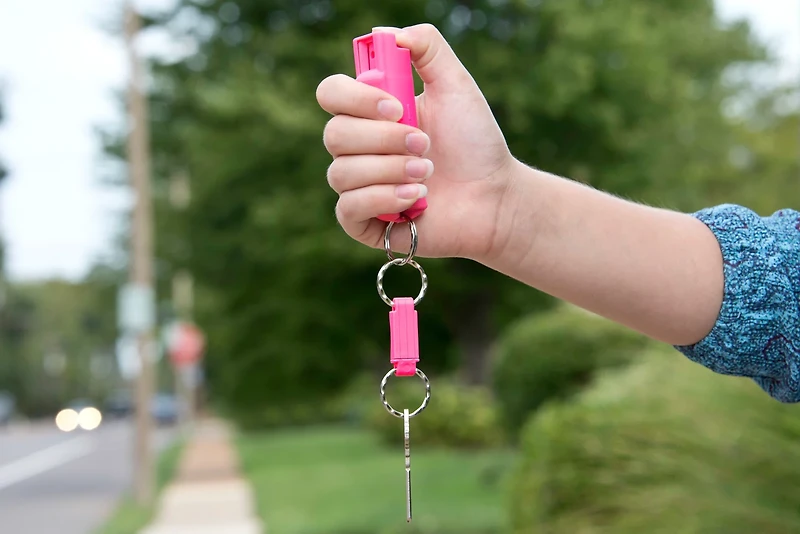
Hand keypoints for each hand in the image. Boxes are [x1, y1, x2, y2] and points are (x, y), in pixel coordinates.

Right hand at [316, 24, 518, 260]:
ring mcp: (359, 186)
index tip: (397, 106)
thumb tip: (394, 34)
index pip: (331, 94)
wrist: (495, 196)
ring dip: (390, 170)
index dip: (355, 98)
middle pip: (334, 135)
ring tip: (428, 174)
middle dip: (384, 139)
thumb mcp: (457, 87)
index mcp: (371, 113)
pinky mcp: (364, 222)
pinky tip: (415, 199)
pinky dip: (382, 198)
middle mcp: (359, 148)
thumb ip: (429, 49)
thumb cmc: (476, 144)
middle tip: (426, 144)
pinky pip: (347, 208)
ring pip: (341, 173)